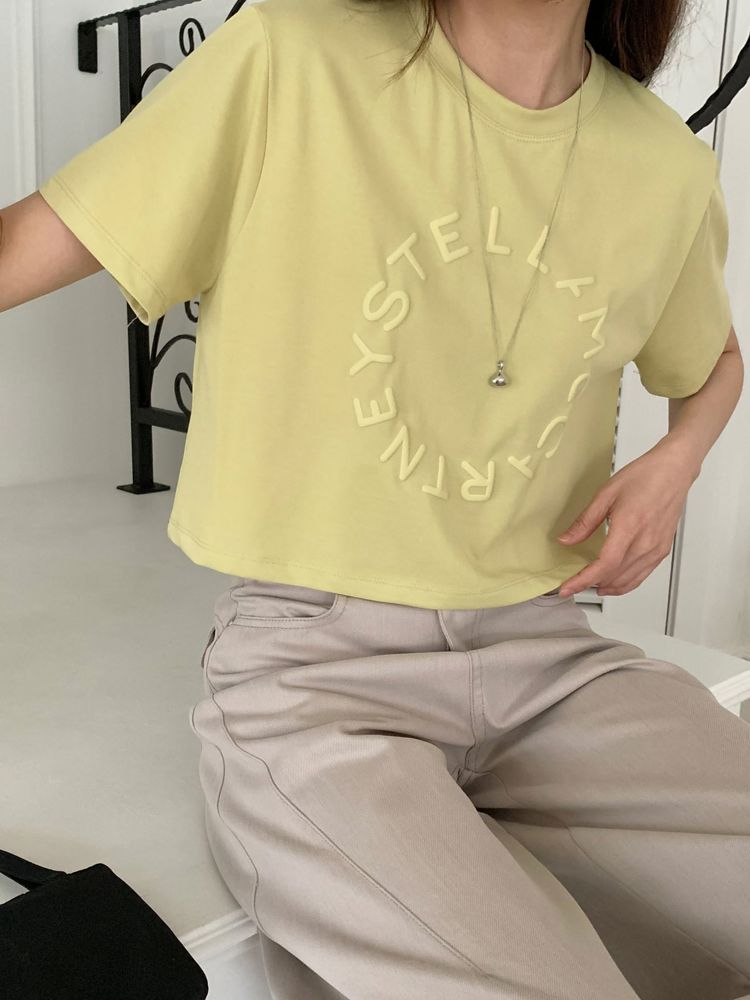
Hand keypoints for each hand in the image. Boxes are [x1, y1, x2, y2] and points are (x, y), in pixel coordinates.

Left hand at [554, 443, 698, 597]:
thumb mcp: (606, 494)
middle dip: (590, 585)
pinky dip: (624, 584)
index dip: (583, 580)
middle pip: (614, 576)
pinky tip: (612, 583)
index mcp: (629, 526)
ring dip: (606, 587)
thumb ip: (585, 522)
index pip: (604, 565)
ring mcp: (656, 549)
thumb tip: (566, 539)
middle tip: (572, 585)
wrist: (673, 471)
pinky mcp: (662, 550)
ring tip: (588, 586)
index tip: (568, 588)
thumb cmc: (645, 476)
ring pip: (628, 581)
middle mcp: (645, 542)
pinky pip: (641, 576)